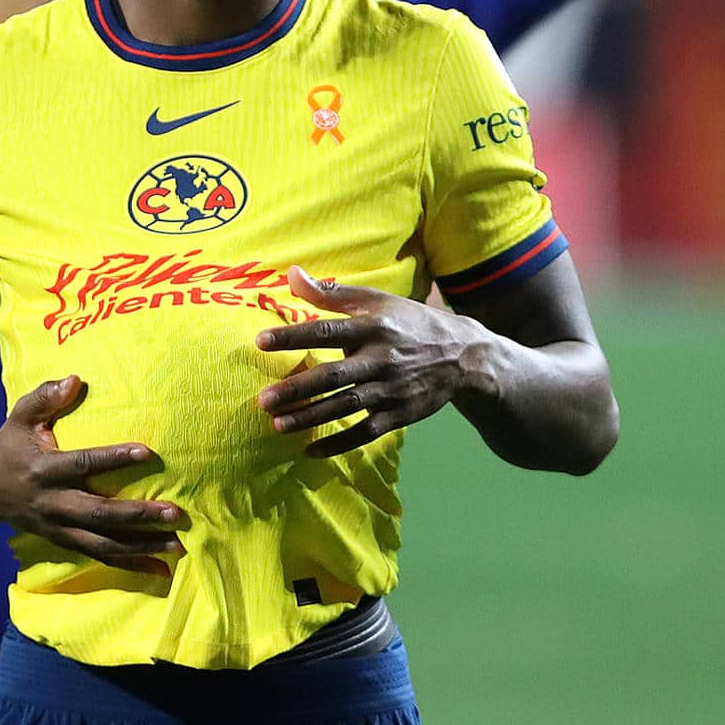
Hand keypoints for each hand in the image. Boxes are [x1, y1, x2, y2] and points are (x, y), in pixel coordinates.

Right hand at [0, 375, 184, 574]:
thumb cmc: (10, 445)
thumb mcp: (19, 416)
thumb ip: (45, 397)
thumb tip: (75, 380)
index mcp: (44, 469)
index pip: (83, 464)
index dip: (114, 459)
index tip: (147, 451)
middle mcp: (52, 503)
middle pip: (98, 514)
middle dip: (138, 515)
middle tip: (175, 513)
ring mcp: (58, 528)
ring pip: (103, 543)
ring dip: (142, 547)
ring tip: (178, 546)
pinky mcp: (64, 542)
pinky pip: (99, 558)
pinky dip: (130, 566)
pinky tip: (159, 570)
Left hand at [256, 267, 494, 457]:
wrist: (464, 357)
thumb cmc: (409, 323)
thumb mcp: (375, 301)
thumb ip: (330, 292)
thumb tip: (290, 274)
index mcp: (374, 327)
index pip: (327, 331)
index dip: (293, 336)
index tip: (260, 341)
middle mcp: (381, 359)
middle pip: (333, 376)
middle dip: (297, 389)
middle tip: (264, 399)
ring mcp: (391, 390)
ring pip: (345, 407)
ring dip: (310, 418)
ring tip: (277, 425)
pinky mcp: (399, 415)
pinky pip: (364, 433)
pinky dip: (338, 444)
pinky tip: (310, 450)